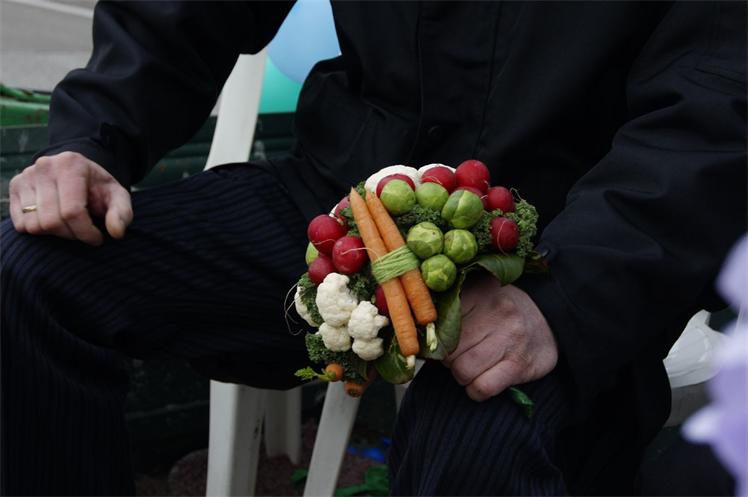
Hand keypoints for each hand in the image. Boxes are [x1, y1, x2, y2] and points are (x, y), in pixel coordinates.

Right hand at [9, 151, 132, 244]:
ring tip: (70, 225)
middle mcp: (44, 167)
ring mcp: (26, 176)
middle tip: (84, 233)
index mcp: (71, 165)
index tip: (97, 238)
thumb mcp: (117, 196)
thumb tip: (117, 232)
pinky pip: (21, 224)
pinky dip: (38, 230)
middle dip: (72, 234)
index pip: (72, 211)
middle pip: (51, 221)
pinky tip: (54, 221)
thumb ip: (122, 213)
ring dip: (55, 234)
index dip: (85, 232)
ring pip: (34, 225)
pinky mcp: (15, 187)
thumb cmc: (98, 188)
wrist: (78, 172)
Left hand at [443, 273, 557, 401]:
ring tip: (472, 366)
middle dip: (449, 359)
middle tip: (461, 355)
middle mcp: (496, 312)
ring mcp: (510, 338)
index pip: (439, 324)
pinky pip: (483, 387)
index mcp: (479, 292)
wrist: (551, 321)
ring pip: (462, 371)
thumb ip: (450, 307)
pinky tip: (481, 382)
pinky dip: (476, 391)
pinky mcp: (520, 364)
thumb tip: (419, 330)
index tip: (442, 341)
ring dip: (462, 375)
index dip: (436, 339)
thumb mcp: (478, 296)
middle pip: (449, 350)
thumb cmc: (503, 312)